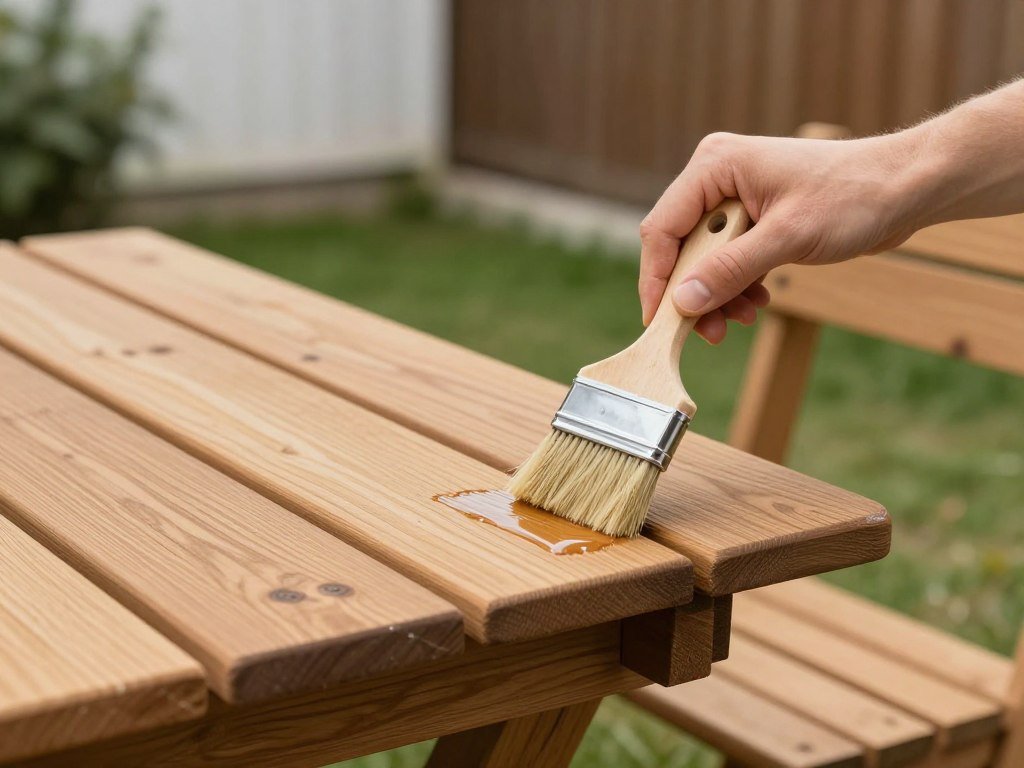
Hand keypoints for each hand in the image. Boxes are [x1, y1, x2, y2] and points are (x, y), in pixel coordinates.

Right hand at [638, 130, 925, 342]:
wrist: (907, 187)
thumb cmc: (854, 196)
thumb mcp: (787, 237)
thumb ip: (730, 270)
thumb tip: (684, 302)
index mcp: (716, 166)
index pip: (663, 229)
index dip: (657, 279)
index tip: (658, 322)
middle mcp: (718, 178)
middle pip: (681, 247)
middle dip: (694, 292)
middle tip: (708, 331)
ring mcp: (736, 198)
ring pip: (704, 259)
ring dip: (718, 294)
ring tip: (741, 319)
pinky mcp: (755, 218)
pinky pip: (728, 259)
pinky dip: (737, 285)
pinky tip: (757, 302)